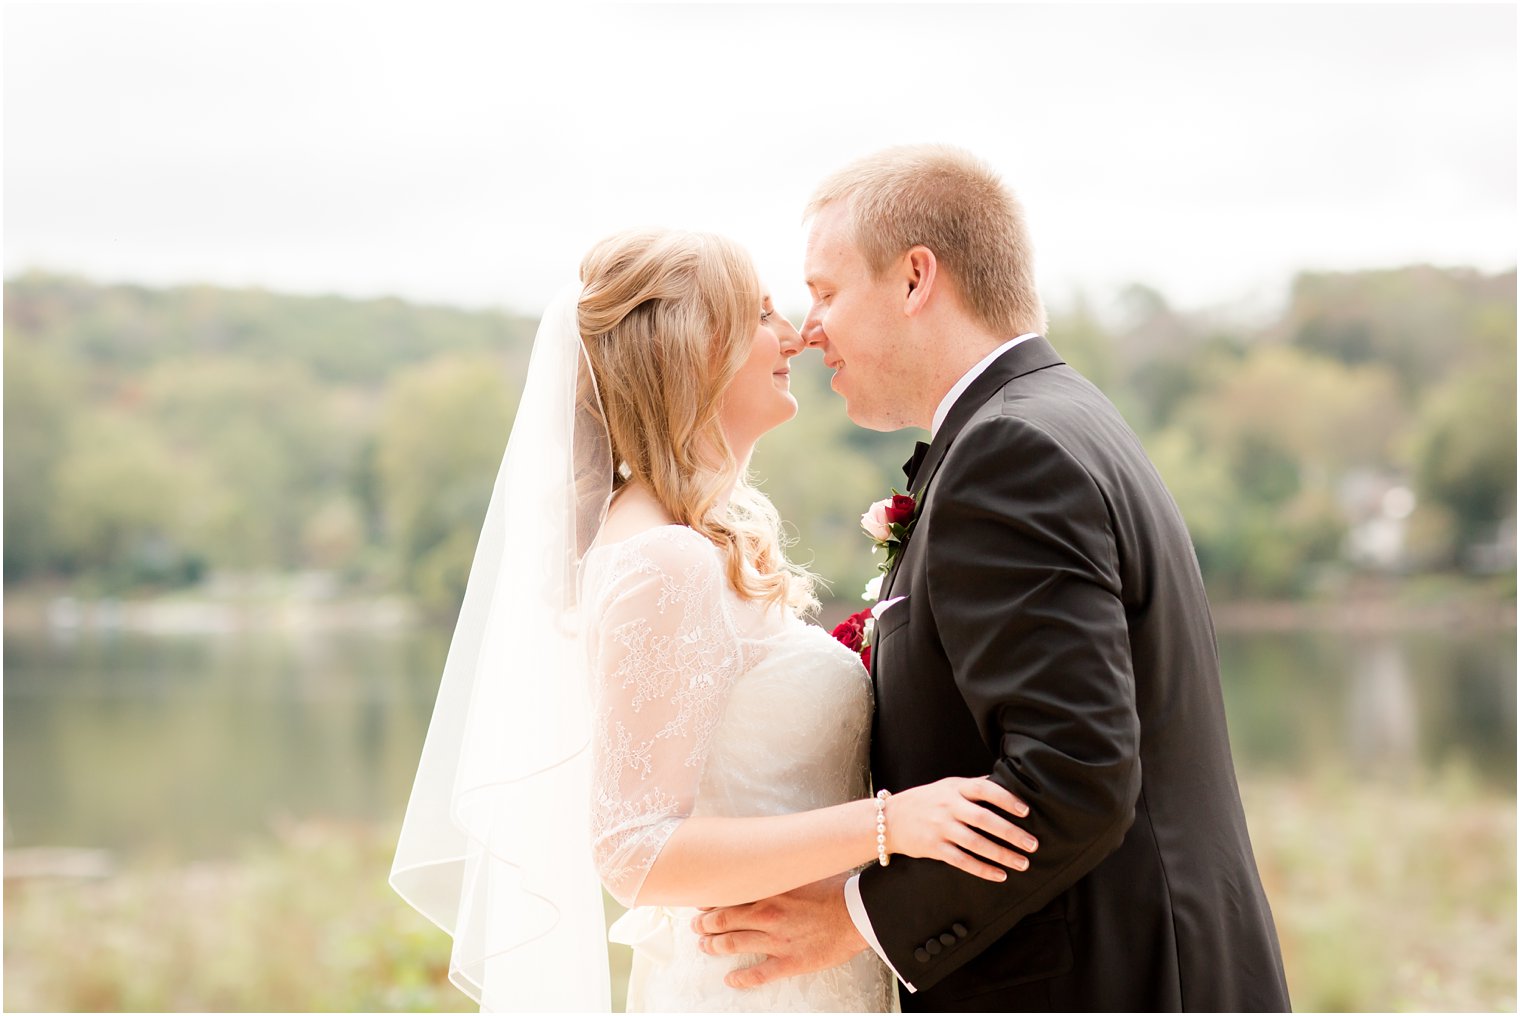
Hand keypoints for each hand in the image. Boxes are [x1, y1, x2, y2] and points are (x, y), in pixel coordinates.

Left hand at [692, 873, 865, 989]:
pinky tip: (730, 979)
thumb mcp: (802, 871)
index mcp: (769, 890)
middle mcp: (767, 915)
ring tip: (704, 946)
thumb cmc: (835, 889)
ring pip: (733, 944)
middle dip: (706, 924)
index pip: (729, 895)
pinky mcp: (789, 962)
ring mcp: (776, 940)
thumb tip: (762, 865)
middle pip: (724, 920)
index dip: (711, 900)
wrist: (859, 912)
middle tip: (697, 926)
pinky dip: (740, 978)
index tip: (701, 903)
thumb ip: (778, 872)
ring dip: (714, 946)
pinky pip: (758, 973)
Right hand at [886, 775, 1036, 880]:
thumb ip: (973, 787)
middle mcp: (948, 807)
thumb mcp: (947, 787)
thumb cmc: (926, 801)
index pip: (984, 789)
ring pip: (976, 843)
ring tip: (1023, 863)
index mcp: (954, 788)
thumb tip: (1006, 782)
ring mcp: (940, 828)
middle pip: (984, 819)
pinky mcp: (934, 848)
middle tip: (1033, 844)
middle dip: (1011, 833)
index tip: (1026, 811)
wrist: (889, 820)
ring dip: (1002, 854)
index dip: (1006, 799)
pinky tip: (1000, 875)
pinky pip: (962, 861)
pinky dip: (983, 869)